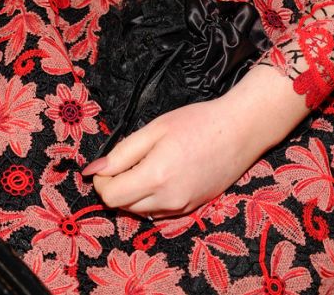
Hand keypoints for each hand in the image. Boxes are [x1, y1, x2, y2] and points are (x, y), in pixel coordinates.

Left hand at [82, 65, 307, 216]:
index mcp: (155, 177)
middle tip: (124, 161)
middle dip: (116, 186)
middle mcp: (168, 200)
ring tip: (146, 163)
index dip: (101, 181)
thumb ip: (122, 153)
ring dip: (133, 193)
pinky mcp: (193, 208)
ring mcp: (182, 208)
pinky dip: (152, 197)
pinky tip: (162, 173)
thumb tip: (93, 171)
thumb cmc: (197, 123)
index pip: (111, 196)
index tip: (105, 165)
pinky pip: (160, 211)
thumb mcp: (155, 129)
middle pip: (124, 206)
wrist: (240, 131)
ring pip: (141, 211)